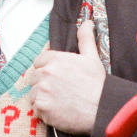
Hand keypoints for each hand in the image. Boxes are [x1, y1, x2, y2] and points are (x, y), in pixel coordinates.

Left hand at [26, 20, 104, 134]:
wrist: (103, 108)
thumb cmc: (98, 85)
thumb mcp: (92, 57)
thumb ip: (85, 39)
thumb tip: (87, 23)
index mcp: (55, 58)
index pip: (39, 62)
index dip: (47, 70)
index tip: (57, 78)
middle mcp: (46, 72)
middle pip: (34, 78)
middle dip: (44, 85)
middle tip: (60, 92)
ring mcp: (42, 90)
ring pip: (33, 94)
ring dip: (43, 99)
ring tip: (60, 103)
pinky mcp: (42, 107)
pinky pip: (36, 110)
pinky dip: (45, 113)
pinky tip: (59, 112)